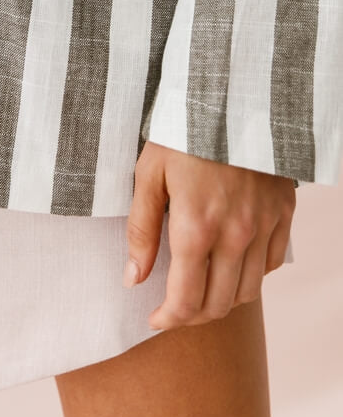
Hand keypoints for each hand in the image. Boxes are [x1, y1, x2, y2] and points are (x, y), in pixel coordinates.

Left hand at [124, 141, 294, 329]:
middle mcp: (235, 235)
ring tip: (200, 290)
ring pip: (247, 291)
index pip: (186, 300)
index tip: (154, 318)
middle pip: (218, 304)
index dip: (167, 319)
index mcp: (196, 227)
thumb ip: (141, 230)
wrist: (230, 97)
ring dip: (221, 301)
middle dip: (191, 317)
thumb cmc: (181, 133)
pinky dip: (251, 275)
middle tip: (173, 309)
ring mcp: (264, 225)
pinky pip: (271, 263)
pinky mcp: (283, 212)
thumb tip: (133, 278)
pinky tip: (230, 263)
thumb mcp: (148, 174)